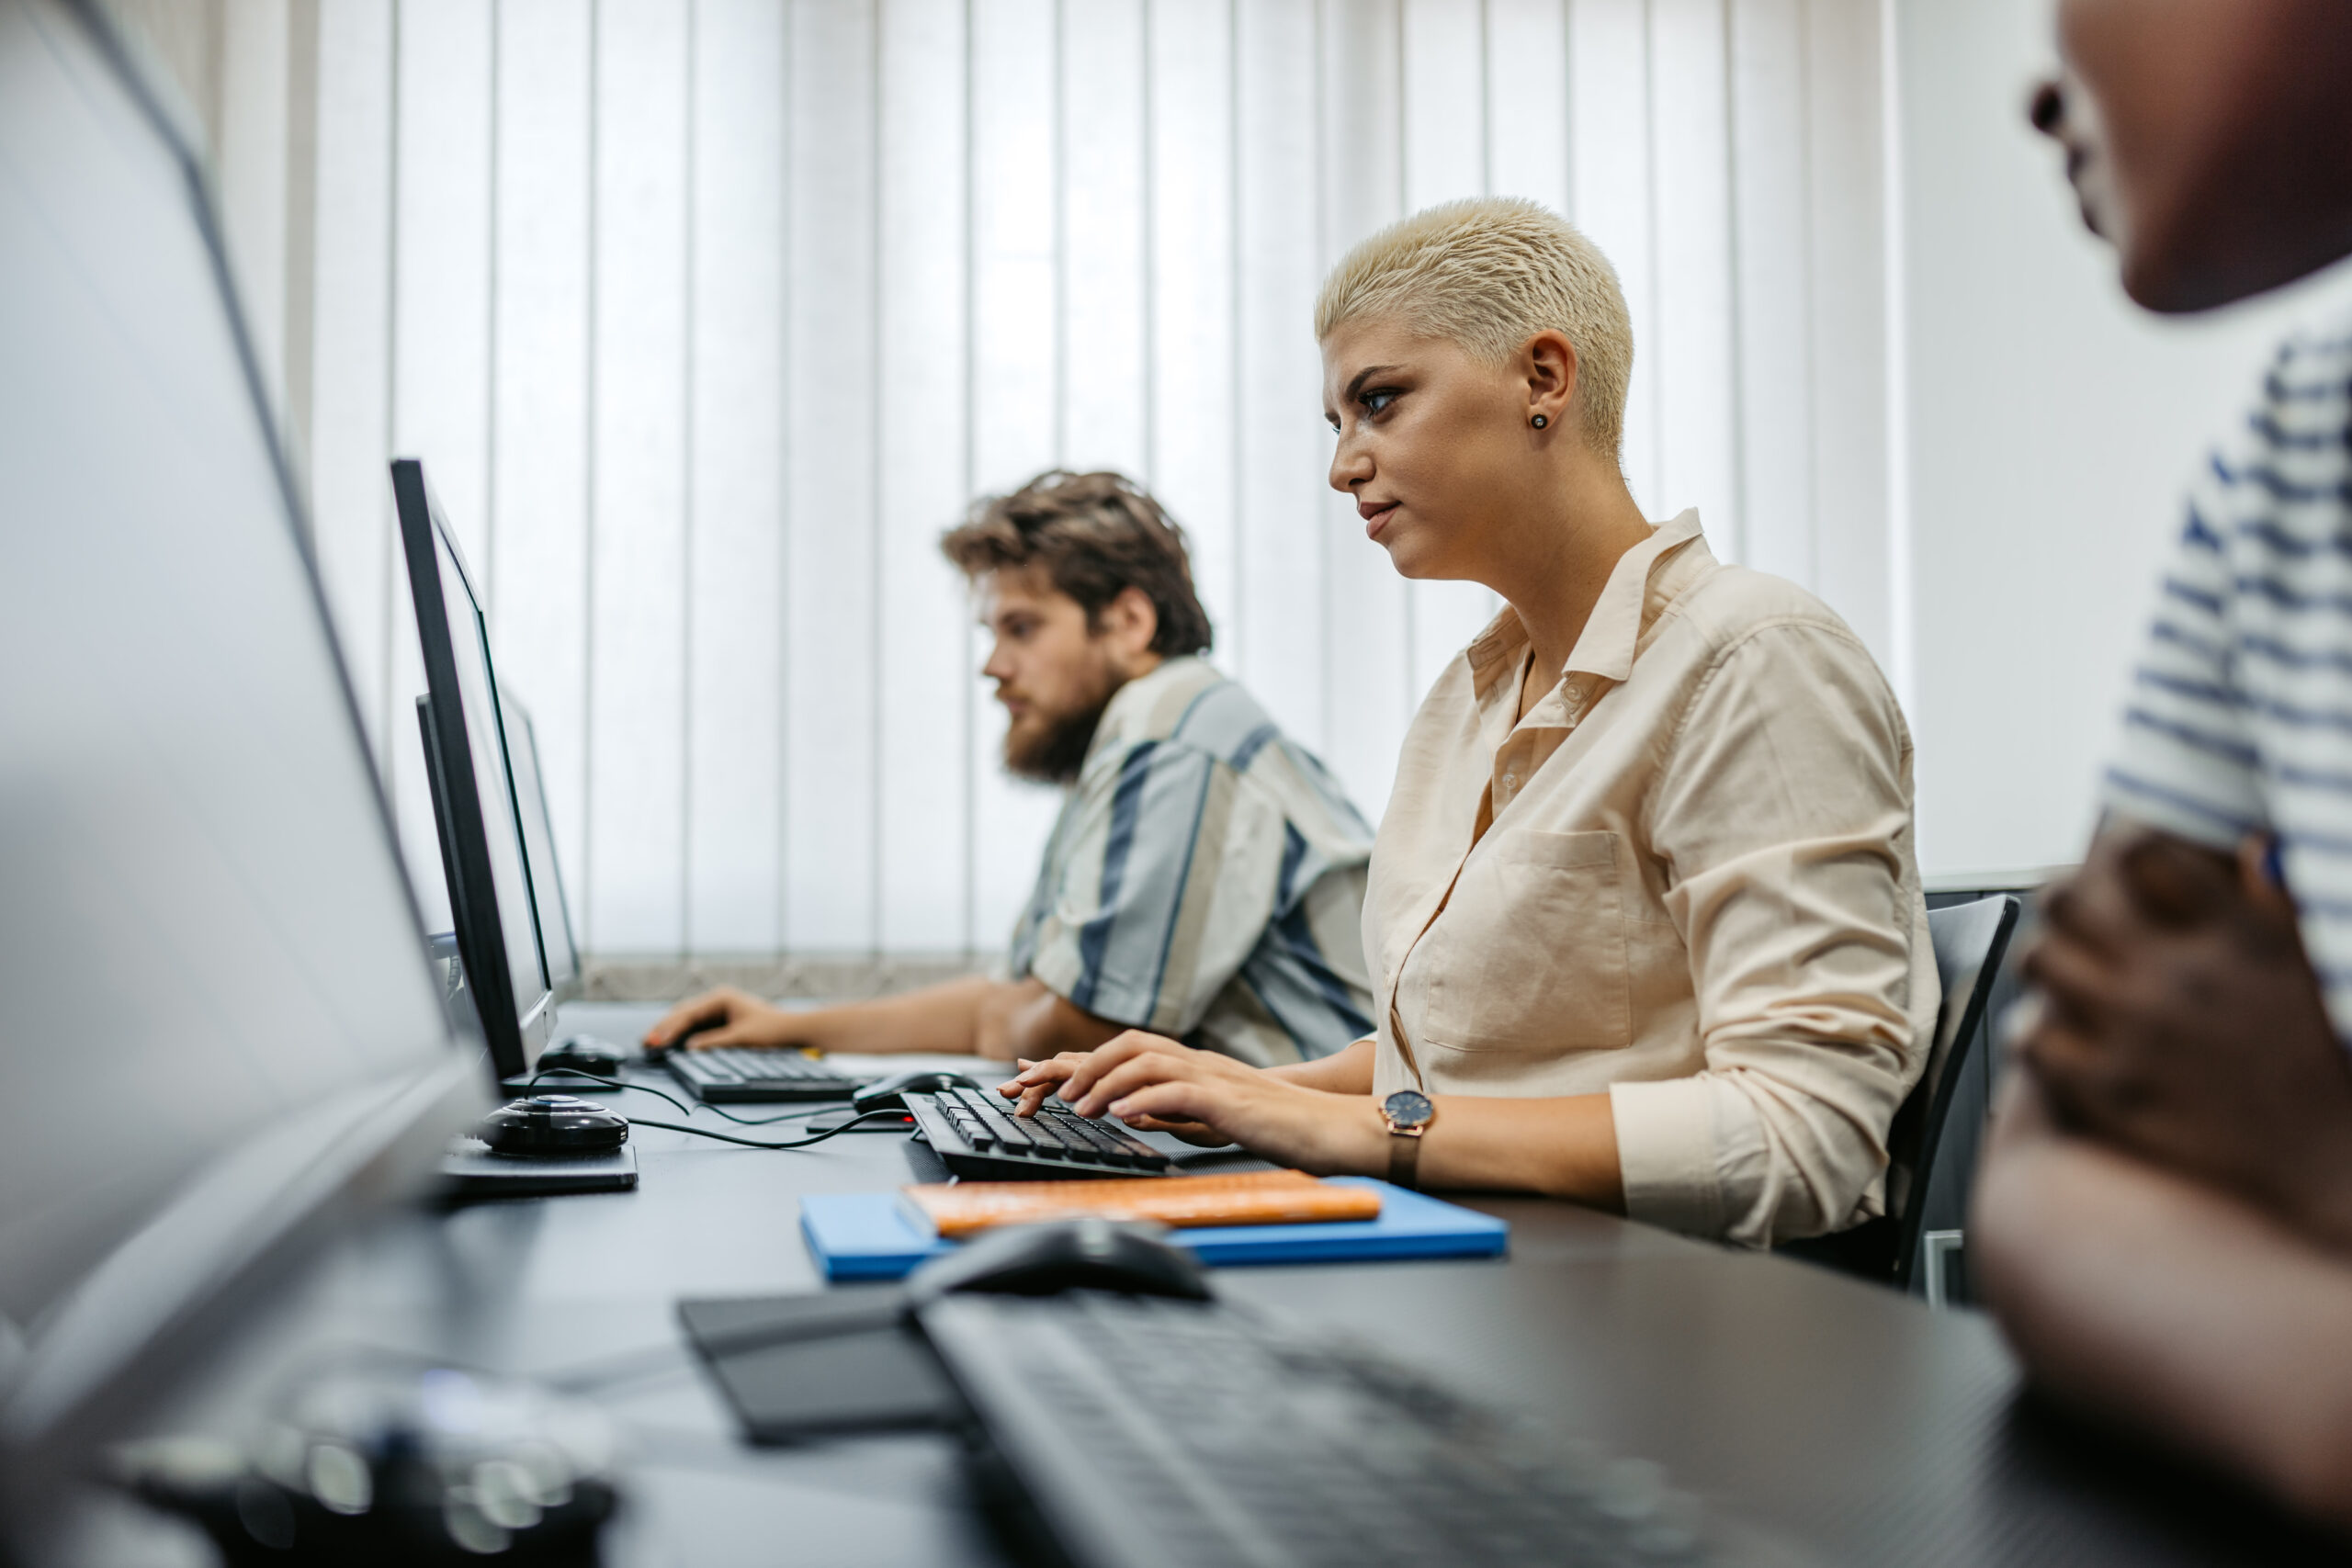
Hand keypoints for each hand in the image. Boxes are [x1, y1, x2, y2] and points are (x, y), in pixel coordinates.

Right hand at [643, 986, 798, 1049]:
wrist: (794, 1030)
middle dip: (665, 1028)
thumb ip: (713, 1042)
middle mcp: (718, 999)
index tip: (657, 1041)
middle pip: (684, 1013)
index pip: (689, 1013)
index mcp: (721, 997)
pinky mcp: (722, 1020)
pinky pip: (697, 1026)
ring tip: (652, 1044)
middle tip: (646, 1042)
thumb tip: (689, 1047)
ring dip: (672, 1031)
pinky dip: (684, 1034)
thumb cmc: (772, 1030)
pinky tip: (671, 1044)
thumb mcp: (741, 1038)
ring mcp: (719, 1009)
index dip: (670, 1028)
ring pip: (688, 1019)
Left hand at [995, 1032, 1386, 1173]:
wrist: (1334, 1130)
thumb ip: (1174, 1111)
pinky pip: (1180, 1091)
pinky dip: (1145, 1099)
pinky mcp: (1231, 1102)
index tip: (1040, 1075)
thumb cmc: (1281, 1129)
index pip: (1131, 1051)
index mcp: (1196, 1068)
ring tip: (1077, 1106)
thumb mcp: (1215, 1119)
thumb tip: (1128, 1112)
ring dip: (1105, 1081)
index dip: (1083, 1059)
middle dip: (1083, 1063)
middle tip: (1052, 1092)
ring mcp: (1216, 1079)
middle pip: (1130, 1043)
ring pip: (1148, 1061)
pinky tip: (1121, 1114)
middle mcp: (1202, 1064)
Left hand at [2013, 825, 2351, 1246]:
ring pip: (2035, 960)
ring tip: (2069, 980)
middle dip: (2065, 903)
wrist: (2332, 1170)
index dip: (2123, 850)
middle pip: (2063, 898)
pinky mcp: (2111, 1091)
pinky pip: (2029, 1037)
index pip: (2141, 850)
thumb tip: (2249, 846)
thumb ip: (2273, 902)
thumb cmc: (2325, 1065)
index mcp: (2237, 936)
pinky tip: (2059, 1038)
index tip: (2124, 868)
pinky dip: (2035, 1033)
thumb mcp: (2312, 966)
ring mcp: (2139, 1034)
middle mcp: (2181, 976)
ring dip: (2047, 965)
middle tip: (2079, 925)